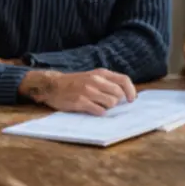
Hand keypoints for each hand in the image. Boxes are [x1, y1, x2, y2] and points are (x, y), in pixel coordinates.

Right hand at [18, 69, 135, 114]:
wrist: (53, 85)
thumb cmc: (76, 82)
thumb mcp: (93, 76)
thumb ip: (108, 82)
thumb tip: (125, 95)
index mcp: (101, 73)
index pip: (124, 80)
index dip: (131, 91)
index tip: (131, 100)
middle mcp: (96, 80)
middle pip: (119, 94)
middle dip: (117, 102)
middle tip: (109, 103)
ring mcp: (88, 91)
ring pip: (111, 103)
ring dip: (108, 107)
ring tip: (98, 105)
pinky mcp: (80, 101)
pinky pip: (99, 111)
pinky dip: (99, 112)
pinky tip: (93, 110)